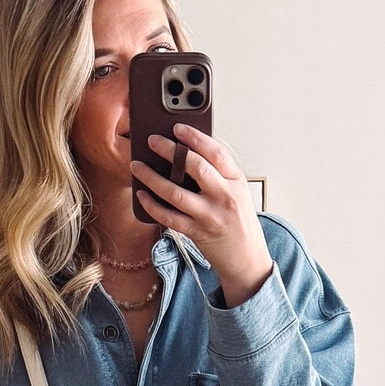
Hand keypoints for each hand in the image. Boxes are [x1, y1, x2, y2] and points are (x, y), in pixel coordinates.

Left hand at [130, 125, 273, 307]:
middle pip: (195, 167)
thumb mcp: (237, 192)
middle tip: (151, 141)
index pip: (216, 152)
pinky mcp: (197, 233)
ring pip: (176, 192)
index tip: (177, 127)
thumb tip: (184, 153)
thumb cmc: (239, 222)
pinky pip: (169, 217)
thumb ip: (218, 174)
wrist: (247, 258)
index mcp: (236, 181)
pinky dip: (152, 205)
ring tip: (137, 166)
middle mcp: (224, 196)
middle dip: (169, 150)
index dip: (195, 137)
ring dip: (152, 178)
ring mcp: (210, 216)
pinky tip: (141, 195)